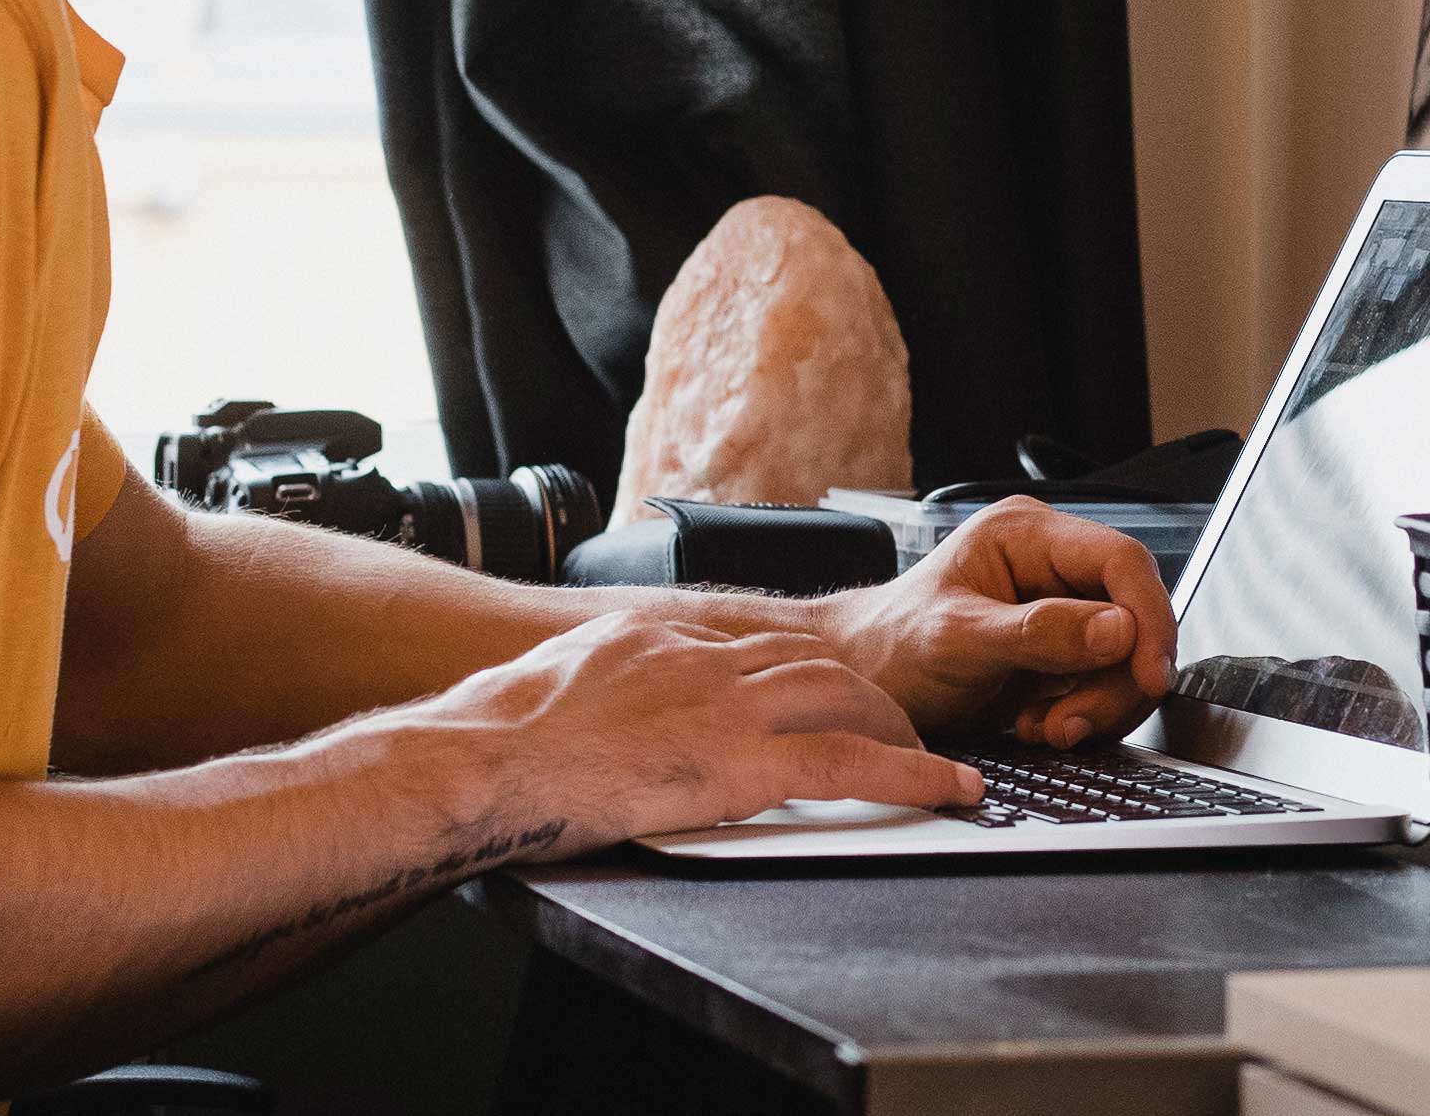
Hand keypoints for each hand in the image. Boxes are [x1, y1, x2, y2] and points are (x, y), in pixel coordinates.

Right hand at [417, 604, 982, 853]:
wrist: (481, 757)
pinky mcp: (739, 761)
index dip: (801, 667)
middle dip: (864, 692)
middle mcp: (703, 658)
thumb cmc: (493, 737)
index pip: (754, 642)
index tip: (823, 686)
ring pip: (847, 697)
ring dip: (898, 728)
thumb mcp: (552, 685)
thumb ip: (597, 687)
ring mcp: (726, 705)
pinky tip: (947, 790)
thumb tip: (597, 708)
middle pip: (812, 660)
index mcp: (658, 639)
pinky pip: (851, 762)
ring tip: (929, 758)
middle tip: (894, 725)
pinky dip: (913, 775)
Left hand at [827, 496, 1177, 746]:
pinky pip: (1109, 685)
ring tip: (1046, 726)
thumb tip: (1115, 630)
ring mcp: (1062, 612)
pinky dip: (1087, 716)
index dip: (1148, 616)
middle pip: (1135, 615)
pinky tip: (1041, 724)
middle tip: (1072, 720)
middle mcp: (1053, 567)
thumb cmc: (889, 646)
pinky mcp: (1063, 656)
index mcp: (1028, 536)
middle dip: (1116, 678)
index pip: (1121, 560)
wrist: (862, 685)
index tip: (1148, 673)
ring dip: (1100, 704)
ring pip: (1129, 657)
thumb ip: (1035, 633)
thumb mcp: (956, 639)